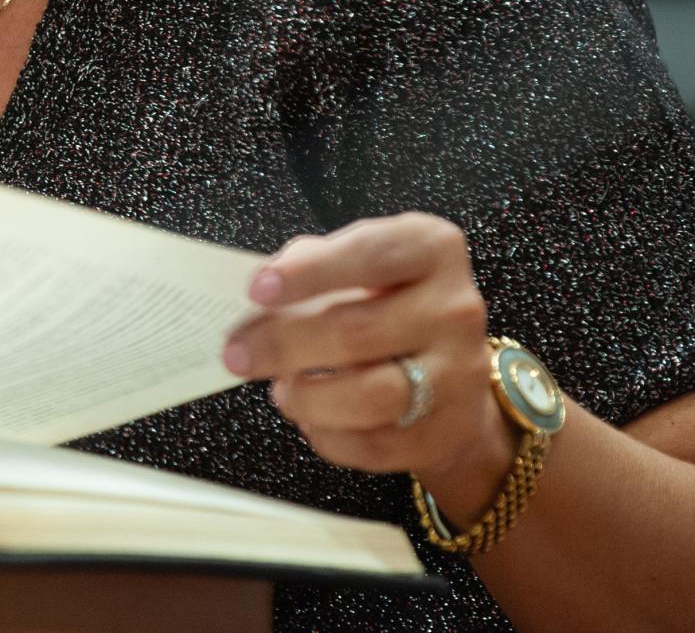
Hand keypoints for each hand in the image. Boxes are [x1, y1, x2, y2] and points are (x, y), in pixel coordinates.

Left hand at [222, 214, 516, 518]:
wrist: (453, 379)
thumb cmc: (387, 307)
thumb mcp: (360, 266)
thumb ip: (312, 264)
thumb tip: (262, 287)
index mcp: (430, 251)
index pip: (370, 253)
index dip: (310, 272)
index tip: (258, 289)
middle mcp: (453, 309)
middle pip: (356, 331)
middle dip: (283, 345)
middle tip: (237, 354)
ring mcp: (457, 375)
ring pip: (370, 396)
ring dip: (308, 396)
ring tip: (282, 390)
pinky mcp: (445, 431)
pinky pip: (374, 444)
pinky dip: (329, 436)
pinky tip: (311, 418)